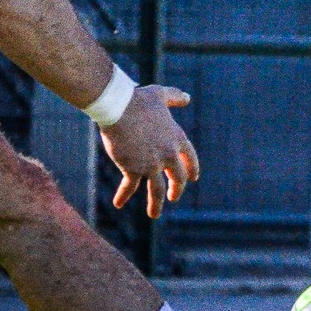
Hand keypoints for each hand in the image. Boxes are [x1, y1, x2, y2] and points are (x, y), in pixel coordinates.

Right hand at [102, 86, 198, 219]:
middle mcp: (168, 154)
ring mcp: (152, 164)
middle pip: (177, 177)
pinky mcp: (133, 169)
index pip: (190, 159)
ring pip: (157, 190)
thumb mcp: (162, 95)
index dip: (192, 170)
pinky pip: (130, 187)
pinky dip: (124, 195)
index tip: (193, 179)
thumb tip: (187, 98)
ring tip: (154, 214)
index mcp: (178, 138)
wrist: (119, 108)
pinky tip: (118, 204)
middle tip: (174, 196)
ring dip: (156, 204)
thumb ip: (175, 97)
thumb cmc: (139, 100)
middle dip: (176, 189)